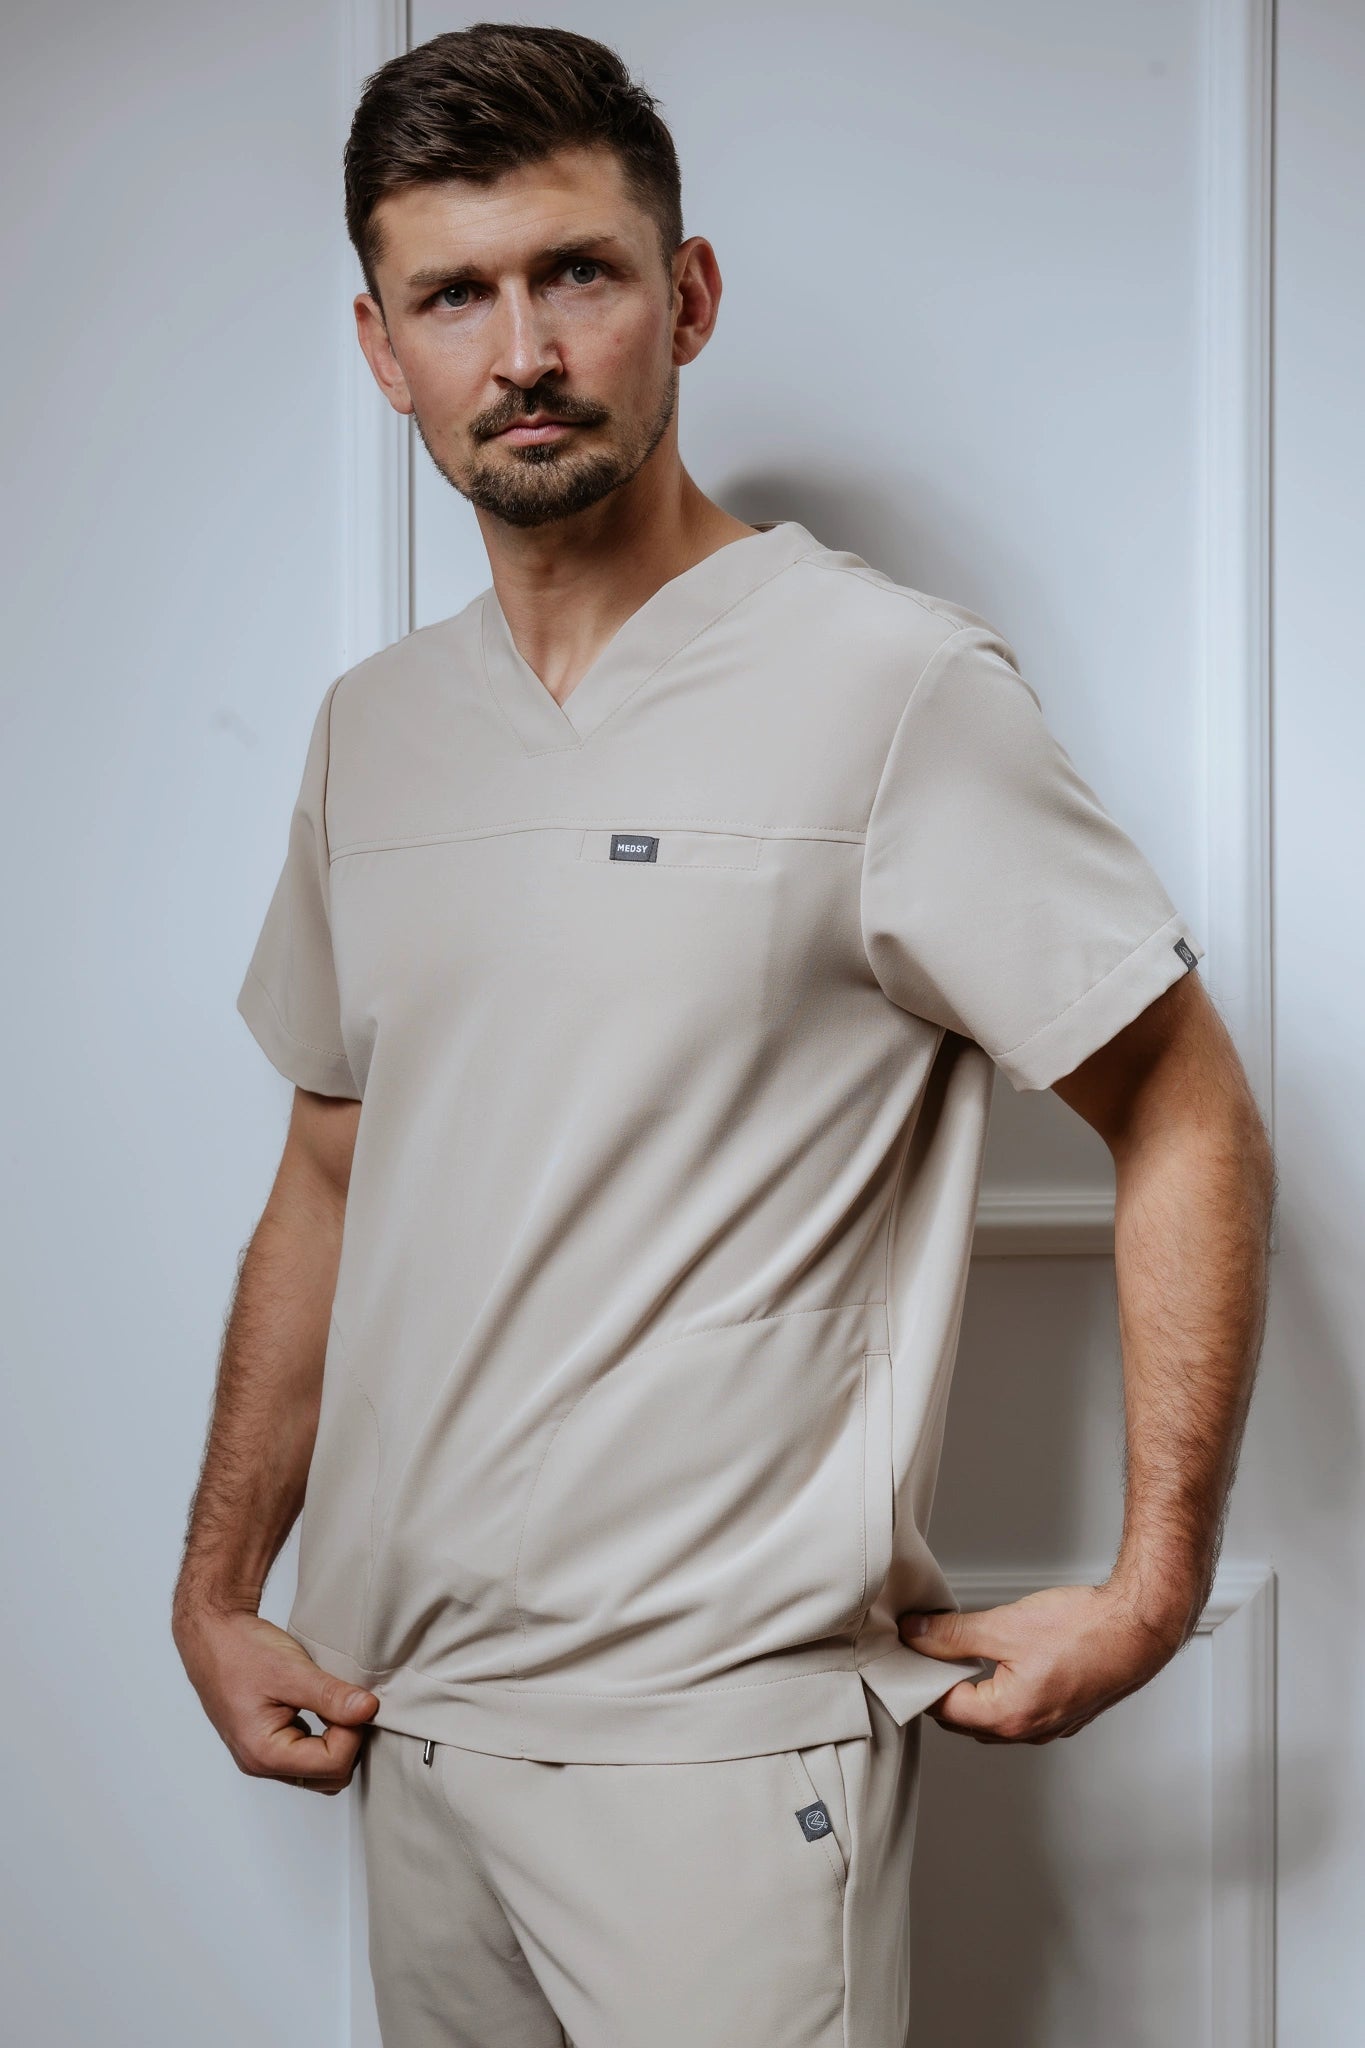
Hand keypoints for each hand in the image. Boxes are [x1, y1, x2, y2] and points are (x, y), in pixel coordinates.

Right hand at [174, 1605, 379, 1791]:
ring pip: (319, 1770)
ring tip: (334, 1703)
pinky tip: (323, 1707)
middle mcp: (261, 1763)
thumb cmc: (240, 1651)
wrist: (212, 1636)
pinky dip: (323, 1735)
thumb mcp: (292, 1671)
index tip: (352, 1701)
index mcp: (264, 1753)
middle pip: (328, 1777)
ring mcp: (263, 1754)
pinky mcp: (267, 1741)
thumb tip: (368, 1711)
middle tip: (345, 1703)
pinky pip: (306, 1754)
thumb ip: (331, 1696)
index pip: (333, 1765)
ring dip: (336, 1741)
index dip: (352, 1732)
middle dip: (347, 1742)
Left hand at [897, 1581, 1189, 1743]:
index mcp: (1008, 1717)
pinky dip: (1000, 1690)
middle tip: (928, 1649)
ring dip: (971, 1690)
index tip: (908, 1653)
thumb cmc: (1084, 1630)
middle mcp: (1028, 1731)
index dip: (920, 1678)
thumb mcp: (1004, 1625)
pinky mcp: (1064, 1712)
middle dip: (942, 1686)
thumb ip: (952, 1634)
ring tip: (960, 1652)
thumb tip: (916, 1634)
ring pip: (991, 1717)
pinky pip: (1018, 1710)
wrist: (1138, 1628)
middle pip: (964, 1719)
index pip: (942, 1708)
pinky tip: (1000, 1661)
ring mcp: (1049, 1726)